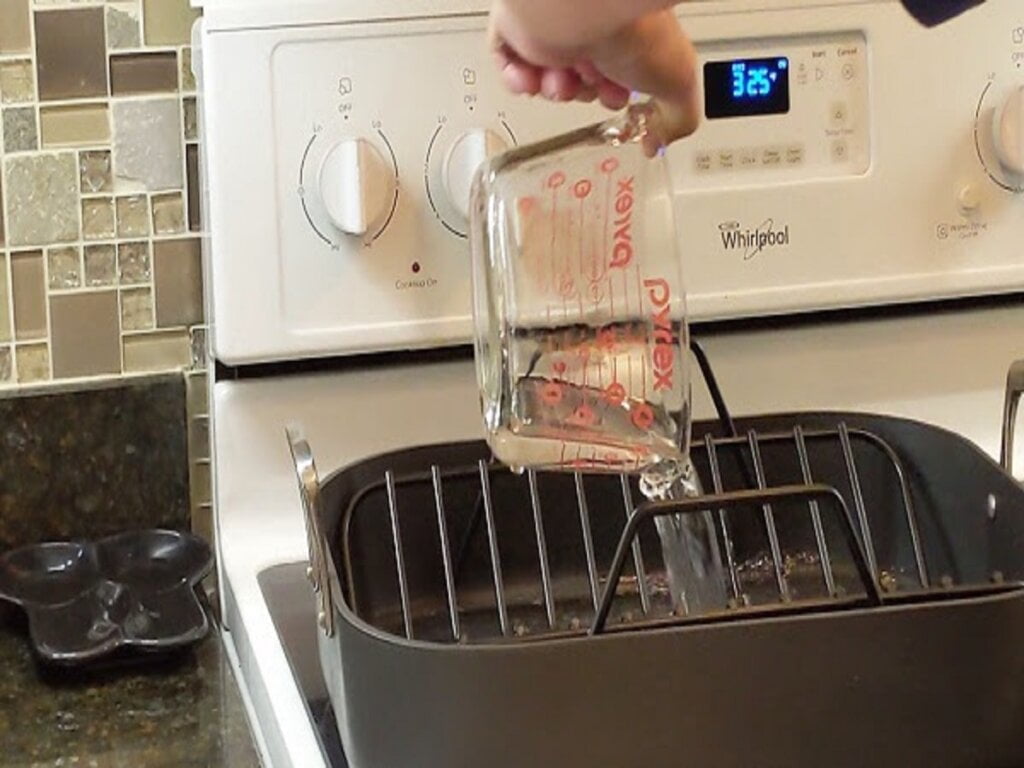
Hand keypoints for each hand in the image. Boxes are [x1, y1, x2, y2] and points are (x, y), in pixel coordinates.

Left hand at [488, 0, 700, 142]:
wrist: (589, 7)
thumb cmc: (635, 31)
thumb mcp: (678, 82)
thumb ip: (678, 118)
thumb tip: (658, 143)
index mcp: (625, 33)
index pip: (614, 74)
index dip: (613, 96)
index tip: (618, 102)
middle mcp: (589, 27)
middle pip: (579, 80)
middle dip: (585, 93)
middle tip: (591, 86)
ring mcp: (552, 27)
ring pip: (546, 77)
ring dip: (555, 90)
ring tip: (562, 79)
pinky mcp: (517, 28)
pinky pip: (508, 65)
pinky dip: (520, 82)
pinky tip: (536, 77)